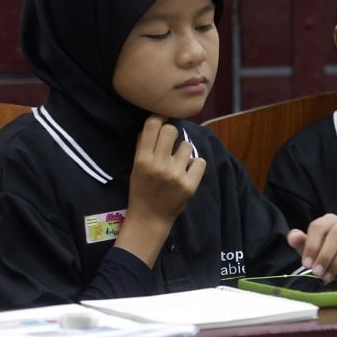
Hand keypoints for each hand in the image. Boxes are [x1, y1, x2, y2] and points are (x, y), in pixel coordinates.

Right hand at [116, 116, 205, 265]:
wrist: (150, 218)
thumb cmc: (142, 190)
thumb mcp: (136, 167)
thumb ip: (143, 146)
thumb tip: (155, 123)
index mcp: (142, 159)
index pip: (152, 125)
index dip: (159, 118)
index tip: (162, 119)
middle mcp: (159, 164)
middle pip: (171, 130)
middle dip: (172, 133)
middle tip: (170, 143)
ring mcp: (176, 174)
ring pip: (187, 146)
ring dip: (184, 152)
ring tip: (177, 163)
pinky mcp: (190, 184)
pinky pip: (200, 161)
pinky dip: (195, 166)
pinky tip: (187, 172)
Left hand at [287, 214, 336, 283]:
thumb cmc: (332, 253)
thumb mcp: (315, 250)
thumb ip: (302, 243)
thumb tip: (292, 236)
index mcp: (329, 220)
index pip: (318, 226)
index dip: (311, 245)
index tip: (306, 264)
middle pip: (336, 234)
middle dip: (324, 255)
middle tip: (317, 273)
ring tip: (328, 277)